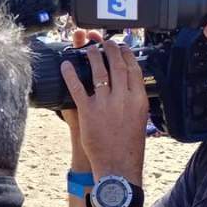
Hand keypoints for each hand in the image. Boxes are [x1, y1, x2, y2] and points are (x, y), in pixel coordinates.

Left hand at [60, 40, 148, 183]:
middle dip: (110, 50)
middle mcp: (123, 98)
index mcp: (138, 99)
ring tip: (88, 48)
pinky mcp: (88, 111)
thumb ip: (134, 99)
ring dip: (92, 57)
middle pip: (116, 66)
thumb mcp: (139, 118)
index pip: (133, 69)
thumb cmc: (129, 145)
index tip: (122, 46)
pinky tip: (66, 65)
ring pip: (98, 72)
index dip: (126, 54)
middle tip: (105, 42)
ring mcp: (105, 104)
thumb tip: (129, 84)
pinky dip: (71, 74)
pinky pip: (77, 88)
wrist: (118, 165)